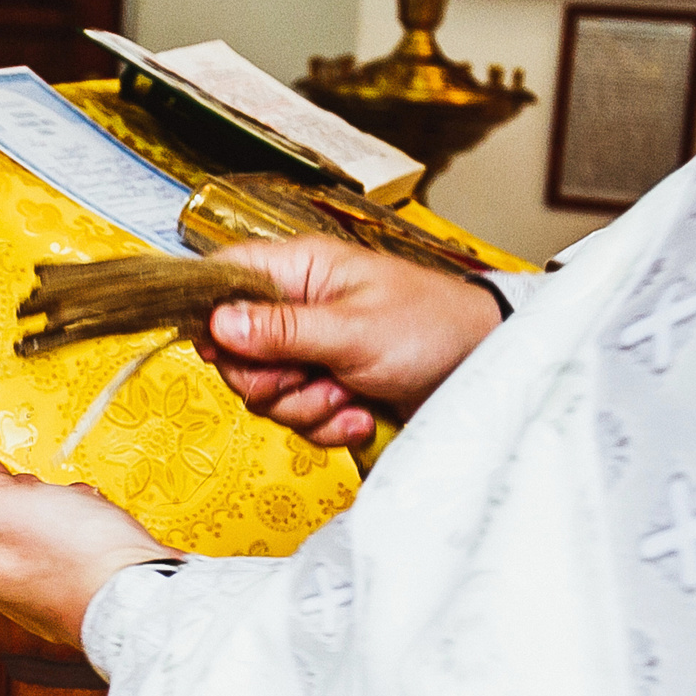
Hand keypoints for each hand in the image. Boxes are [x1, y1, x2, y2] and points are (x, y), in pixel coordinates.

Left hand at [0, 457, 177, 646]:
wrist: (140, 593)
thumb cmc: (71, 557)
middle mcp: (12, 585)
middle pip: (0, 524)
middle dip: (14, 495)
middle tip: (31, 487)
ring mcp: (52, 587)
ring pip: (42, 529)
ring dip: (55, 503)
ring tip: (71, 500)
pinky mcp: (88, 584)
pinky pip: (77, 542)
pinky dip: (85, 522)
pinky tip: (96, 516)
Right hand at [194, 235, 502, 446]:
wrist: (485, 369)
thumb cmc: (432, 327)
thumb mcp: (353, 330)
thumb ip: (282, 330)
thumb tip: (217, 323)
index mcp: (299, 270)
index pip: (222, 278)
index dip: (211, 318)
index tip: (226, 351)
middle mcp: (296, 307)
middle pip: (235, 352)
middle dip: (271, 381)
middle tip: (311, 377)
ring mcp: (311, 350)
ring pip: (266, 393)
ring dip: (307, 407)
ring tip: (351, 393)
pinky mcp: (328, 386)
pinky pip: (299, 417)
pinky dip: (329, 424)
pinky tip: (362, 412)